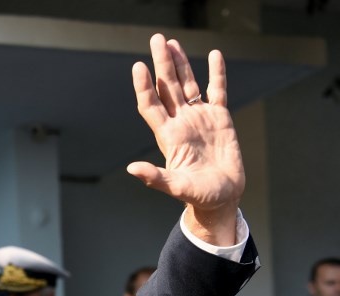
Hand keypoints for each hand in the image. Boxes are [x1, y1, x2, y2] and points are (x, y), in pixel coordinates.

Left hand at [128, 34, 243, 245]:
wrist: (222, 198)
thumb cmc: (198, 196)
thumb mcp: (175, 187)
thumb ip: (154, 177)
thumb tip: (131, 169)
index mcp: (169, 135)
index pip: (151, 105)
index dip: (144, 86)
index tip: (139, 66)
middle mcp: (181, 122)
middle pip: (168, 87)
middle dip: (161, 64)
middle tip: (156, 40)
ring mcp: (200, 118)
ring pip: (188, 84)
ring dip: (180, 64)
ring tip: (172, 42)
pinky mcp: (220, 118)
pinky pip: (217, 90)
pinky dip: (216, 73)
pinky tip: (213, 55)